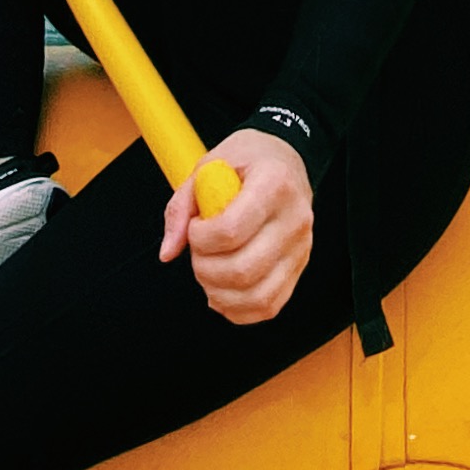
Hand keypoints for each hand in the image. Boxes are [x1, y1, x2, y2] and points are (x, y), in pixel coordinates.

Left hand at [161, 128, 313, 324]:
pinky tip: (222, 290)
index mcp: (273, 183)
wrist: (286, 161)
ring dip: (218, 293)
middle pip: (243, 270)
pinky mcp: (298, 269)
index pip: (231, 230)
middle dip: (205, 269)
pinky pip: (268, 306)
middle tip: (198, 250)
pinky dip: (237, 308)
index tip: (194, 227)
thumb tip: (168, 251)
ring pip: (256, 296)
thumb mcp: (208, 165)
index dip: (200, 238)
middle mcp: (294, 219)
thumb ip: (182, 206)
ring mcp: (300, 248)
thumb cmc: (248, 160)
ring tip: (208, 271)